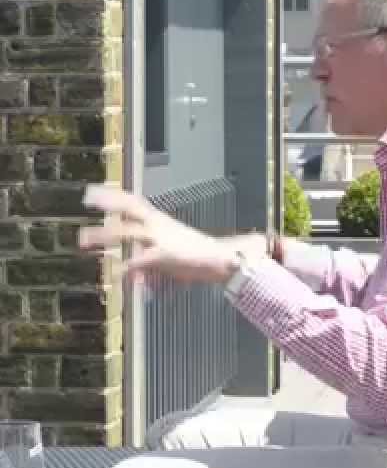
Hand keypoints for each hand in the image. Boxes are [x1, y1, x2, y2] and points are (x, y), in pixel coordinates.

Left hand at [78, 185, 242, 284]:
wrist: (221, 260)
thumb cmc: (196, 256)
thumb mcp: (168, 255)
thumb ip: (145, 264)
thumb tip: (131, 277)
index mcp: (159, 220)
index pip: (134, 201)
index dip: (114, 195)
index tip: (93, 191)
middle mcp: (158, 225)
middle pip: (130, 208)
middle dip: (108, 203)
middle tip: (87, 199)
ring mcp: (161, 238)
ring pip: (127, 232)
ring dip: (104, 235)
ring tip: (83, 239)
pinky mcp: (164, 255)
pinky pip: (139, 260)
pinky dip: (125, 267)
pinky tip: (114, 273)